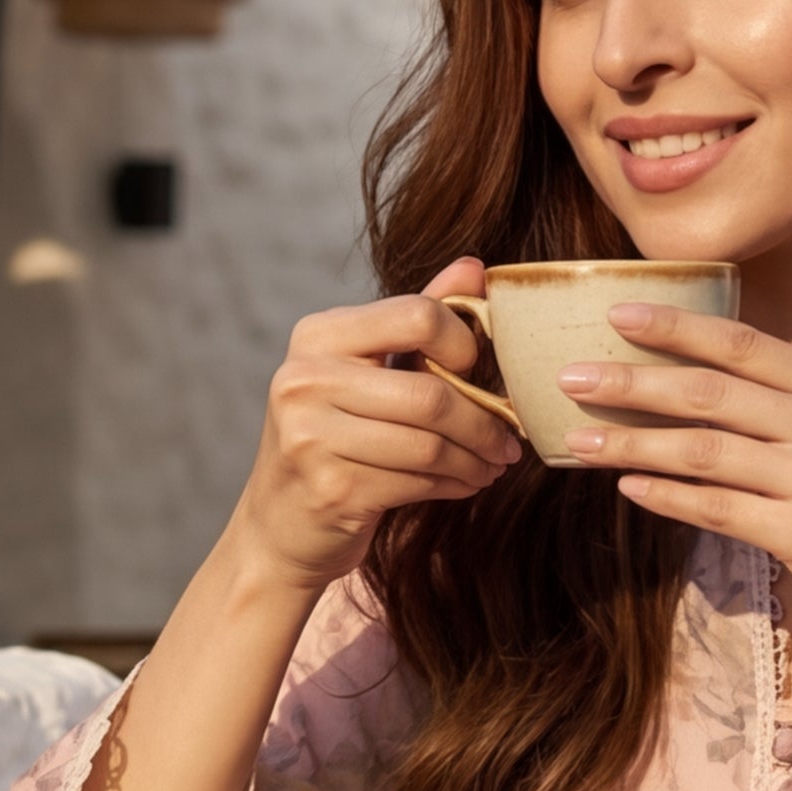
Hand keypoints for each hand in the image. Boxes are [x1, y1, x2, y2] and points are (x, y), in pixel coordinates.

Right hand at [232, 259, 516, 600]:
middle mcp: (305, 380)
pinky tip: (466, 483)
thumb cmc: (335, 436)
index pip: (416, 316)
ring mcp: (311, 437)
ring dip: (476, 459)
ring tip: (493, 464)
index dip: (463, 345)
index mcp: (318, 335)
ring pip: (430, 445)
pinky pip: (418, 483)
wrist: (281, 523)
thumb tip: (475, 267)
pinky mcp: (331, 489)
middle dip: (485, 422)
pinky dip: (455, 484)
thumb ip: (416, 319)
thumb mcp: (364, 369)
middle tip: (510, 440)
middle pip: (430, 394)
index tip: (479, 371)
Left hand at [566, 308, 791, 668]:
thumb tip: (697, 382)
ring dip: (632, 442)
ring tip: (577, 438)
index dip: (677, 326)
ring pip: (703, 450)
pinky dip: (666, 496)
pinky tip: (626, 486)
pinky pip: (716, 508)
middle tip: (570, 376)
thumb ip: (787, 407)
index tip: (617, 314)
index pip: (743, 343)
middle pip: (711, 391)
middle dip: (632, 381)